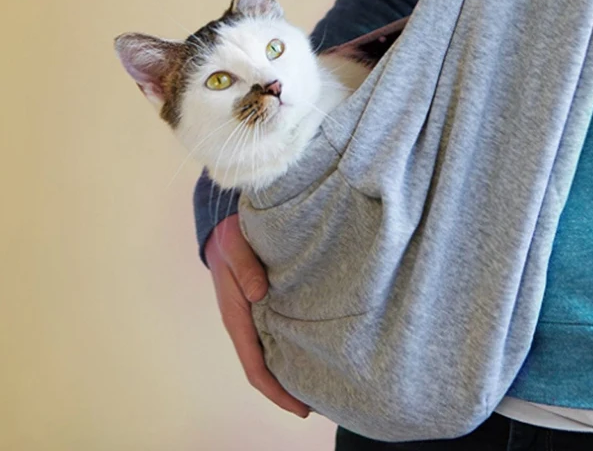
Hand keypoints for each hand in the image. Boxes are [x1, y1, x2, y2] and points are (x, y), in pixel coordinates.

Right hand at [205, 214, 309, 417]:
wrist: (225, 226)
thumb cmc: (230, 238)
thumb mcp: (235, 247)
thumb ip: (245, 268)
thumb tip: (259, 294)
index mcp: (237, 317)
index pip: (255, 365)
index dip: (276, 390)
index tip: (300, 407)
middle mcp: (247, 322)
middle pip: (267, 367)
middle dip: (289, 389)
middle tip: (323, 403)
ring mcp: (257, 315)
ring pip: (276, 351)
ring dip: (293, 369)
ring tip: (325, 382)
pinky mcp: (267, 304)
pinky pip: (281, 332)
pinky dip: (296, 345)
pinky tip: (317, 347)